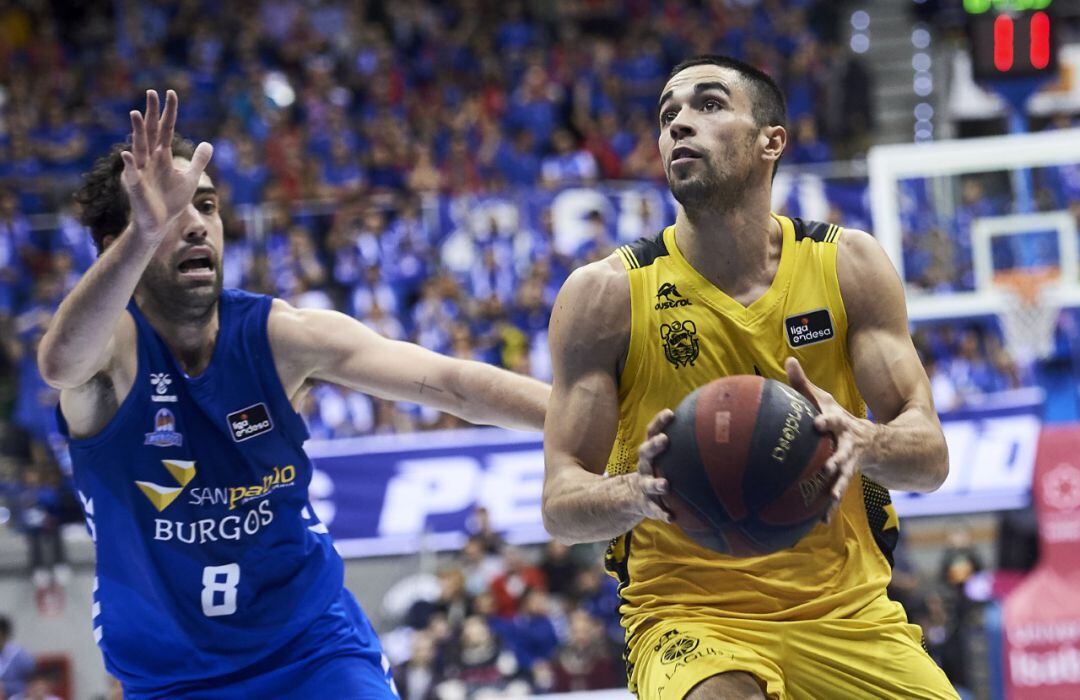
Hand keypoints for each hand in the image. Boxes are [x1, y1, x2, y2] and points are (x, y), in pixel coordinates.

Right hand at [120, 90, 212, 238]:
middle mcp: (149, 159)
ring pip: (139, 146)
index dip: (169, 112)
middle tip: (151, 92)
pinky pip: (131, 173)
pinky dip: (129, 164)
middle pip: (151, 132)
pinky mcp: (135, 185)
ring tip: (136, 113)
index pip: (166, 129)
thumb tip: (208, 143)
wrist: (160, 224)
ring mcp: (140, 170)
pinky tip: (128, 154)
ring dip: (137, 130)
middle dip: (152, 113)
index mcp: (162, 155)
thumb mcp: (190, 178)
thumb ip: (198, 161)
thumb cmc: (171, 200)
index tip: (171, 93)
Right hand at [629, 408, 673, 522]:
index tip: (670, 413)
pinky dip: (661, 513)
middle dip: (654, 446)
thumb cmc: (659, 470)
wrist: (635, 496)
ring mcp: (644, 485)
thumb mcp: (664, 457)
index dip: (659, 422)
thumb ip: (682, 445)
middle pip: (646, 452)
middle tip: (664, 440)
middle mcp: (645, 466)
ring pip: (648, 483)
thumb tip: (714, 428)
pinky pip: (654, 509)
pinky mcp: (647, 504)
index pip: (652, 432)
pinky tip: (671, 518)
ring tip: (665, 485)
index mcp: (650, 452)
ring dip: (656, 484)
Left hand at [785, 357, 878, 523]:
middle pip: (842, 454)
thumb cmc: (837, 419)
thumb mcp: (824, 400)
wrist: (877, 443)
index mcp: (839, 425)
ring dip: (835, 491)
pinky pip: (836, 495)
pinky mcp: (847, 479)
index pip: (834, 421)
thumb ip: (803, 383)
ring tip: (828, 504)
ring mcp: (850, 465)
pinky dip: (829, 508)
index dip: (827, 421)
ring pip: (843, 479)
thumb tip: (787, 359)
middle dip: (836, 461)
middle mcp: (848, 446)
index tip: (818, 423)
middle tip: (827, 468)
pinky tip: (820, 522)